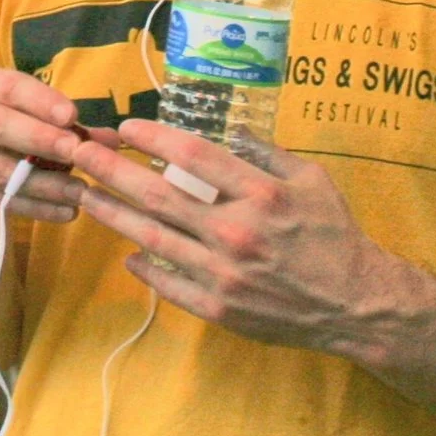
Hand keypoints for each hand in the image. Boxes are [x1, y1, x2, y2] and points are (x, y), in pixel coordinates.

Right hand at [0, 68, 94, 228]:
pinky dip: (36, 208)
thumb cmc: (9, 146)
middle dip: (40, 137)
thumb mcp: (36, 130)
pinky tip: (66, 213)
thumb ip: (71, 131)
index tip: (72, 115)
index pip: (8, 86)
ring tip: (80, 191)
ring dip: (45, 181)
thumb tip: (112, 141)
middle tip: (77, 152)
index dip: (41, 99)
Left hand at [66, 118, 406, 355]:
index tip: (125, 127)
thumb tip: (227, 129)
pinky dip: (143, 266)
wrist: (356, 304)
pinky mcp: (218, 309)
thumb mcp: (312, 180)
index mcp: (260, 194)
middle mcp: (236, 231)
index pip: (193, 156)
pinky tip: (124, 250)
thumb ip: (266, 153)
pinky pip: (169, 283)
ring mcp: (223, 274)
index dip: (153, 138)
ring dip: (112, 214)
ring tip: (83, 195)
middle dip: (112, 171)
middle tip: (79, 153)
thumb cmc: (335, 235)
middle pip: (158, 195)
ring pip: (152, 238)